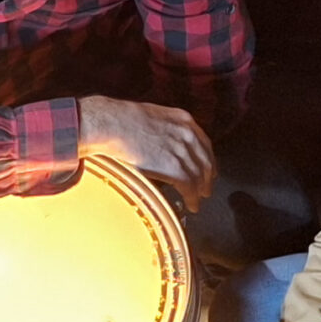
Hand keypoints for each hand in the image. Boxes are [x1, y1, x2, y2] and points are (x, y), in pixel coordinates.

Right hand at [78, 96, 215, 209]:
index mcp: (183, 120)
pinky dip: (192, 198)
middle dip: (207, 178)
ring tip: (198, 199)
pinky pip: (189, 187)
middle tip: (206, 188)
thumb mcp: (152, 116)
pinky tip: (192, 205)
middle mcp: (187, 134)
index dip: (208, 160)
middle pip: (205, 161)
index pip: (204, 144)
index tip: (208, 169)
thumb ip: (164, 128)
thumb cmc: (122, 119)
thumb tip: (161, 140)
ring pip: (199, 176)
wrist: (112, 124)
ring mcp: (182, 151)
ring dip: (200, 190)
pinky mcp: (174, 168)